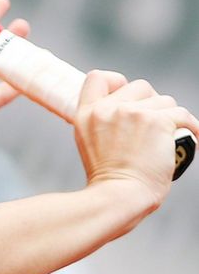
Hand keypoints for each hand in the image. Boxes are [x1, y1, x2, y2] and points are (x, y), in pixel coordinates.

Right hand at [74, 71, 198, 205]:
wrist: (119, 196)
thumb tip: (127, 116)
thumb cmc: (109, 180)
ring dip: (172, 117)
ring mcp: (132, 113)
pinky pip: (184, 115)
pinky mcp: (157, 121)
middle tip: (157, 123)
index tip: (127, 97)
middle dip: (152, 102)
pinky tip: (194, 139)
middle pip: (139, 86)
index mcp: (87, 114)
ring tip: (173, 137)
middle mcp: (108, 108)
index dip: (117, 82)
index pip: (98, 78)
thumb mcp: (89, 143)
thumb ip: (101, 124)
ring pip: (164, 100)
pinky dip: (193, 127)